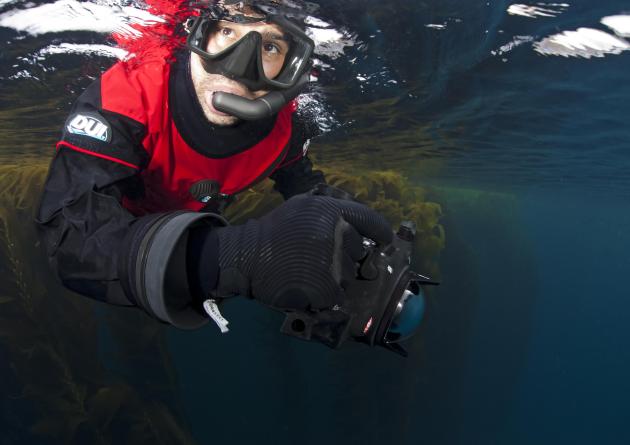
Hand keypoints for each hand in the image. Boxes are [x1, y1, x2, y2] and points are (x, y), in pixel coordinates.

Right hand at [212, 193, 392, 309]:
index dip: (380, 231)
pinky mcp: (326, 288)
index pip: (369, 220)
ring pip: (348, 275)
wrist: (246, 257)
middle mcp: (336, 233)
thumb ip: (332, 212)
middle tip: (317, 257)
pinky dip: (323, 294)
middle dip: (343, 256)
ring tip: (306, 271)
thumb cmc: (274, 231)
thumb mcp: (302, 206)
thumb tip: (359, 226)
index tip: (384, 239)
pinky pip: (336, 295)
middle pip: (358, 252)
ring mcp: (332, 262)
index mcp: (331, 211)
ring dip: (333, 277)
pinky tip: (304, 284)